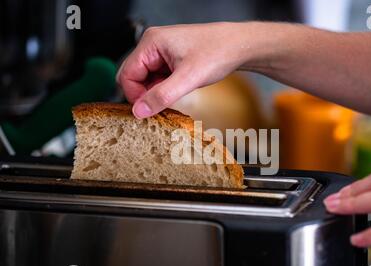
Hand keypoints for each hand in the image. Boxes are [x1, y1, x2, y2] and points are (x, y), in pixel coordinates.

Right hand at [116, 22, 263, 118]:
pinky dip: (164, 89)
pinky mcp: (170, 59)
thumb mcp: (188, 79)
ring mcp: (161, 52)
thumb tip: (139, 111)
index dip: (135, 96)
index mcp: (151, 42)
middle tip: (162, 105)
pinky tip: (179, 91)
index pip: (126, 74)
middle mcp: (153, 45)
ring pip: (146, 80)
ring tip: (177, 95)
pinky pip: (158, 78)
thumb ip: (161, 96)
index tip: (148, 110)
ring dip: (156, 92)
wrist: (239, 46)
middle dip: (144, 94)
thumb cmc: (217, 53)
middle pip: (133, 77)